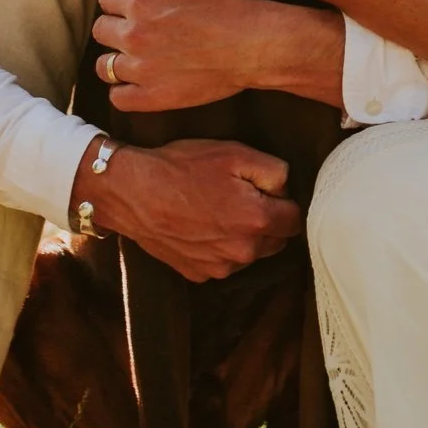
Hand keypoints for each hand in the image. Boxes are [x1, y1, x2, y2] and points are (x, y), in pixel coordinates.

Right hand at [71, 137, 300, 282]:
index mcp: (257, 220)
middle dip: (268, 221)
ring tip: (219, 210)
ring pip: (250, 254)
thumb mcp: (234, 153)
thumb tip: (287, 188)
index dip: (284, 201)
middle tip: (243, 197)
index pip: (295, 219)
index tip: (268, 191)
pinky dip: (220, 248)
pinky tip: (203, 226)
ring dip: (245, 237)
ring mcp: (219, 267)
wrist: (132, 192)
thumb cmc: (182, 168)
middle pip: (276, 240)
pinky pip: (224, 263)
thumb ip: (274, 171)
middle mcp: (243, 252)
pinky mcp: (198, 274)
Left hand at [95, 0, 321, 112]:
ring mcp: (142, 69)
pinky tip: (140, 80)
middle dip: (117, 27)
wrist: (254, 44)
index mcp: (141, 2)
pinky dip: (125, 90)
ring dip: (117, 59)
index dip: (120, 0)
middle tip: (139, 30)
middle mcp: (135, 35)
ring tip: (138, 56)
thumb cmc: (226, 4)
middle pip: (101, 30)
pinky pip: (118, 97)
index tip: (136, 5)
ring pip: (104, 66)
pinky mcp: (153, 97)